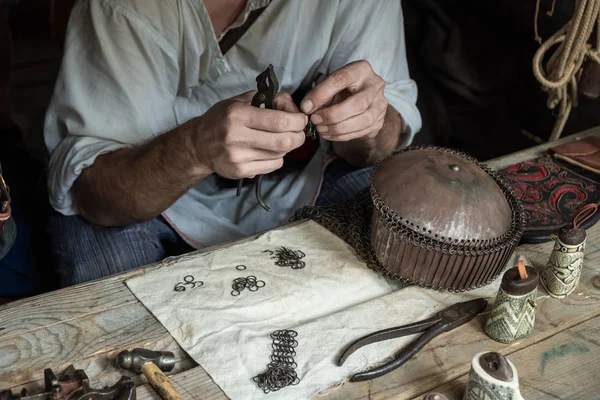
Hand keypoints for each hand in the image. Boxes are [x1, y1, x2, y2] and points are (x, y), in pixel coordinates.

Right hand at [192, 91, 306, 178]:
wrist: (198, 145)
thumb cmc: (221, 119)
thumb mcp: (238, 101)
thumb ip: (265, 99)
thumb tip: (291, 105)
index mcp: (238, 115)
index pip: (279, 121)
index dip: (297, 121)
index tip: (301, 119)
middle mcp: (237, 137)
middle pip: (283, 141)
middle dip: (298, 136)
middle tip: (299, 132)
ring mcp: (238, 157)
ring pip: (280, 155)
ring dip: (287, 147)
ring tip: (280, 139)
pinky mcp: (241, 171)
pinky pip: (272, 166)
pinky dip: (277, 158)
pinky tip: (269, 150)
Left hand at [300, 60, 387, 141]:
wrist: (365, 101)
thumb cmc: (344, 90)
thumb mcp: (331, 85)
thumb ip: (319, 94)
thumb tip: (307, 108)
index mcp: (361, 70)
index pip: (340, 79)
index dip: (321, 94)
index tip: (306, 107)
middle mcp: (375, 85)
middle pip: (357, 104)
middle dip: (332, 115)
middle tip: (315, 120)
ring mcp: (380, 104)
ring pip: (363, 120)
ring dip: (338, 128)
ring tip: (321, 129)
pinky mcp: (380, 121)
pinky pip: (362, 132)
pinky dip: (342, 135)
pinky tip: (329, 134)